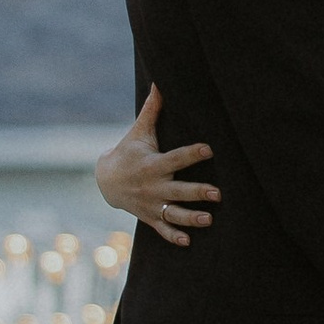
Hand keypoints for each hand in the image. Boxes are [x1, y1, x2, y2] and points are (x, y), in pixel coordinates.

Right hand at [95, 86, 218, 247]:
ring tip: (209, 220)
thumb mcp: (139, 131)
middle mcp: (153, 186)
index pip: (175, 158)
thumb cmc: (129, 151)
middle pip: (177, 190)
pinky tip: (188, 241)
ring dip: (190, 218)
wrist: (106, 180)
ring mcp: (151, 204)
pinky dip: (173, 236)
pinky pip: (161, 230)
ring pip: (172, 213)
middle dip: (196, 192)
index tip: (209, 149)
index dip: (192, 154)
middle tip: (217, 194)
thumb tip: (160, 82)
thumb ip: (152, 109)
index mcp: (152, 164)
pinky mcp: (149, 217)